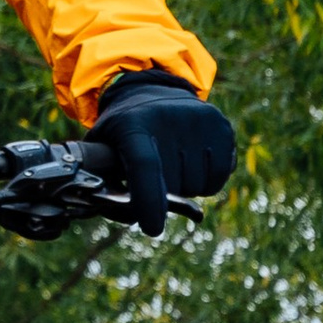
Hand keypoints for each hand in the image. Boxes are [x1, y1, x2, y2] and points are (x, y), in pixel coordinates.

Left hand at [91, 67, 235, 238]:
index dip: (149, 200)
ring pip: (196, 187)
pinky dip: (205, 184)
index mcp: (133, 123)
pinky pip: (217, 180)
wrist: (153, 93)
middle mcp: (169, 117)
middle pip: (173, 184)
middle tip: (152, 175)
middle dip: (161, 193)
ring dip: (184, 188)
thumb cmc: (122, 132)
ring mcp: (199, 120)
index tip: (153, 229)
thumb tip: (129, 217)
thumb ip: (103, 183)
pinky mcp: (221, 127)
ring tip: (171, 163)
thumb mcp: (100, 148)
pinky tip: (191, 164)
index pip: (145, 165)